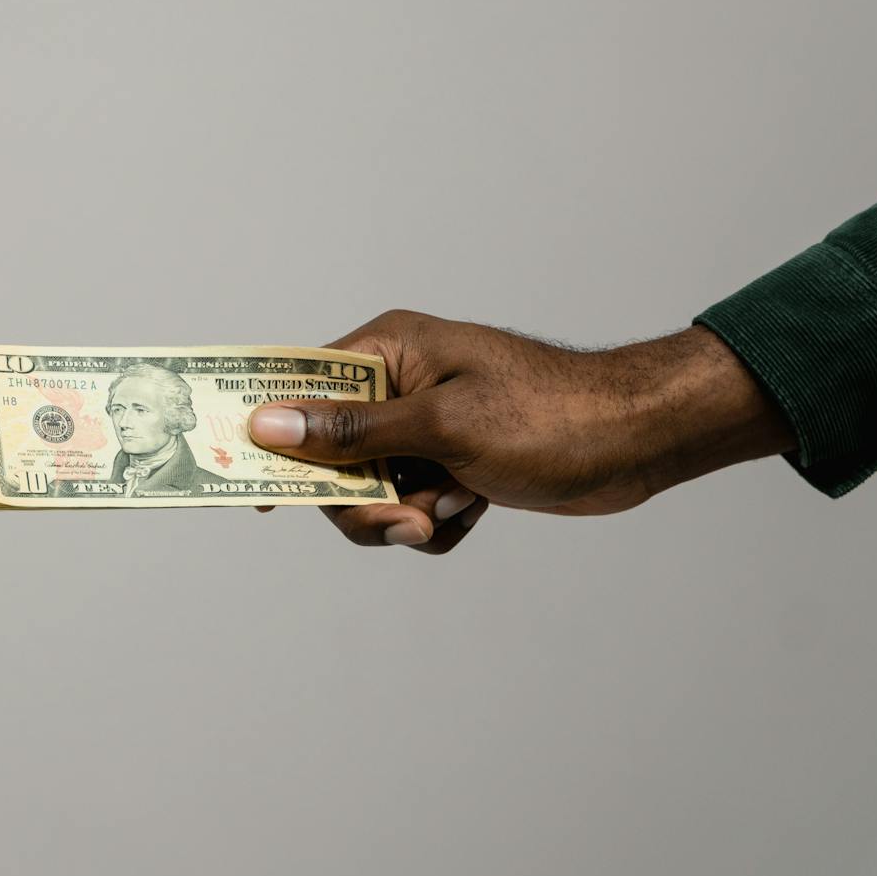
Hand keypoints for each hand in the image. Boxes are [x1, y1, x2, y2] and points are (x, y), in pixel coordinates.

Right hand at [247, 311, 795, 552]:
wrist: (636, 441)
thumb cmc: (547, 415)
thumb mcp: (442, 424)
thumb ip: (351, 429)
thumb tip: (268, 424)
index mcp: (388, 352)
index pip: (299, 387)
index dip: (267, 434)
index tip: (240, 482)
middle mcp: (398, 386)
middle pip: (329, 457)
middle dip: (363, 500)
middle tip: (406, 520)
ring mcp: (424, 428)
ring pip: (370, 492)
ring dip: (406, 516)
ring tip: (454, 509)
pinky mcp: (450, 464)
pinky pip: (410, 509)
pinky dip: (437, 523)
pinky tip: (475, 509)